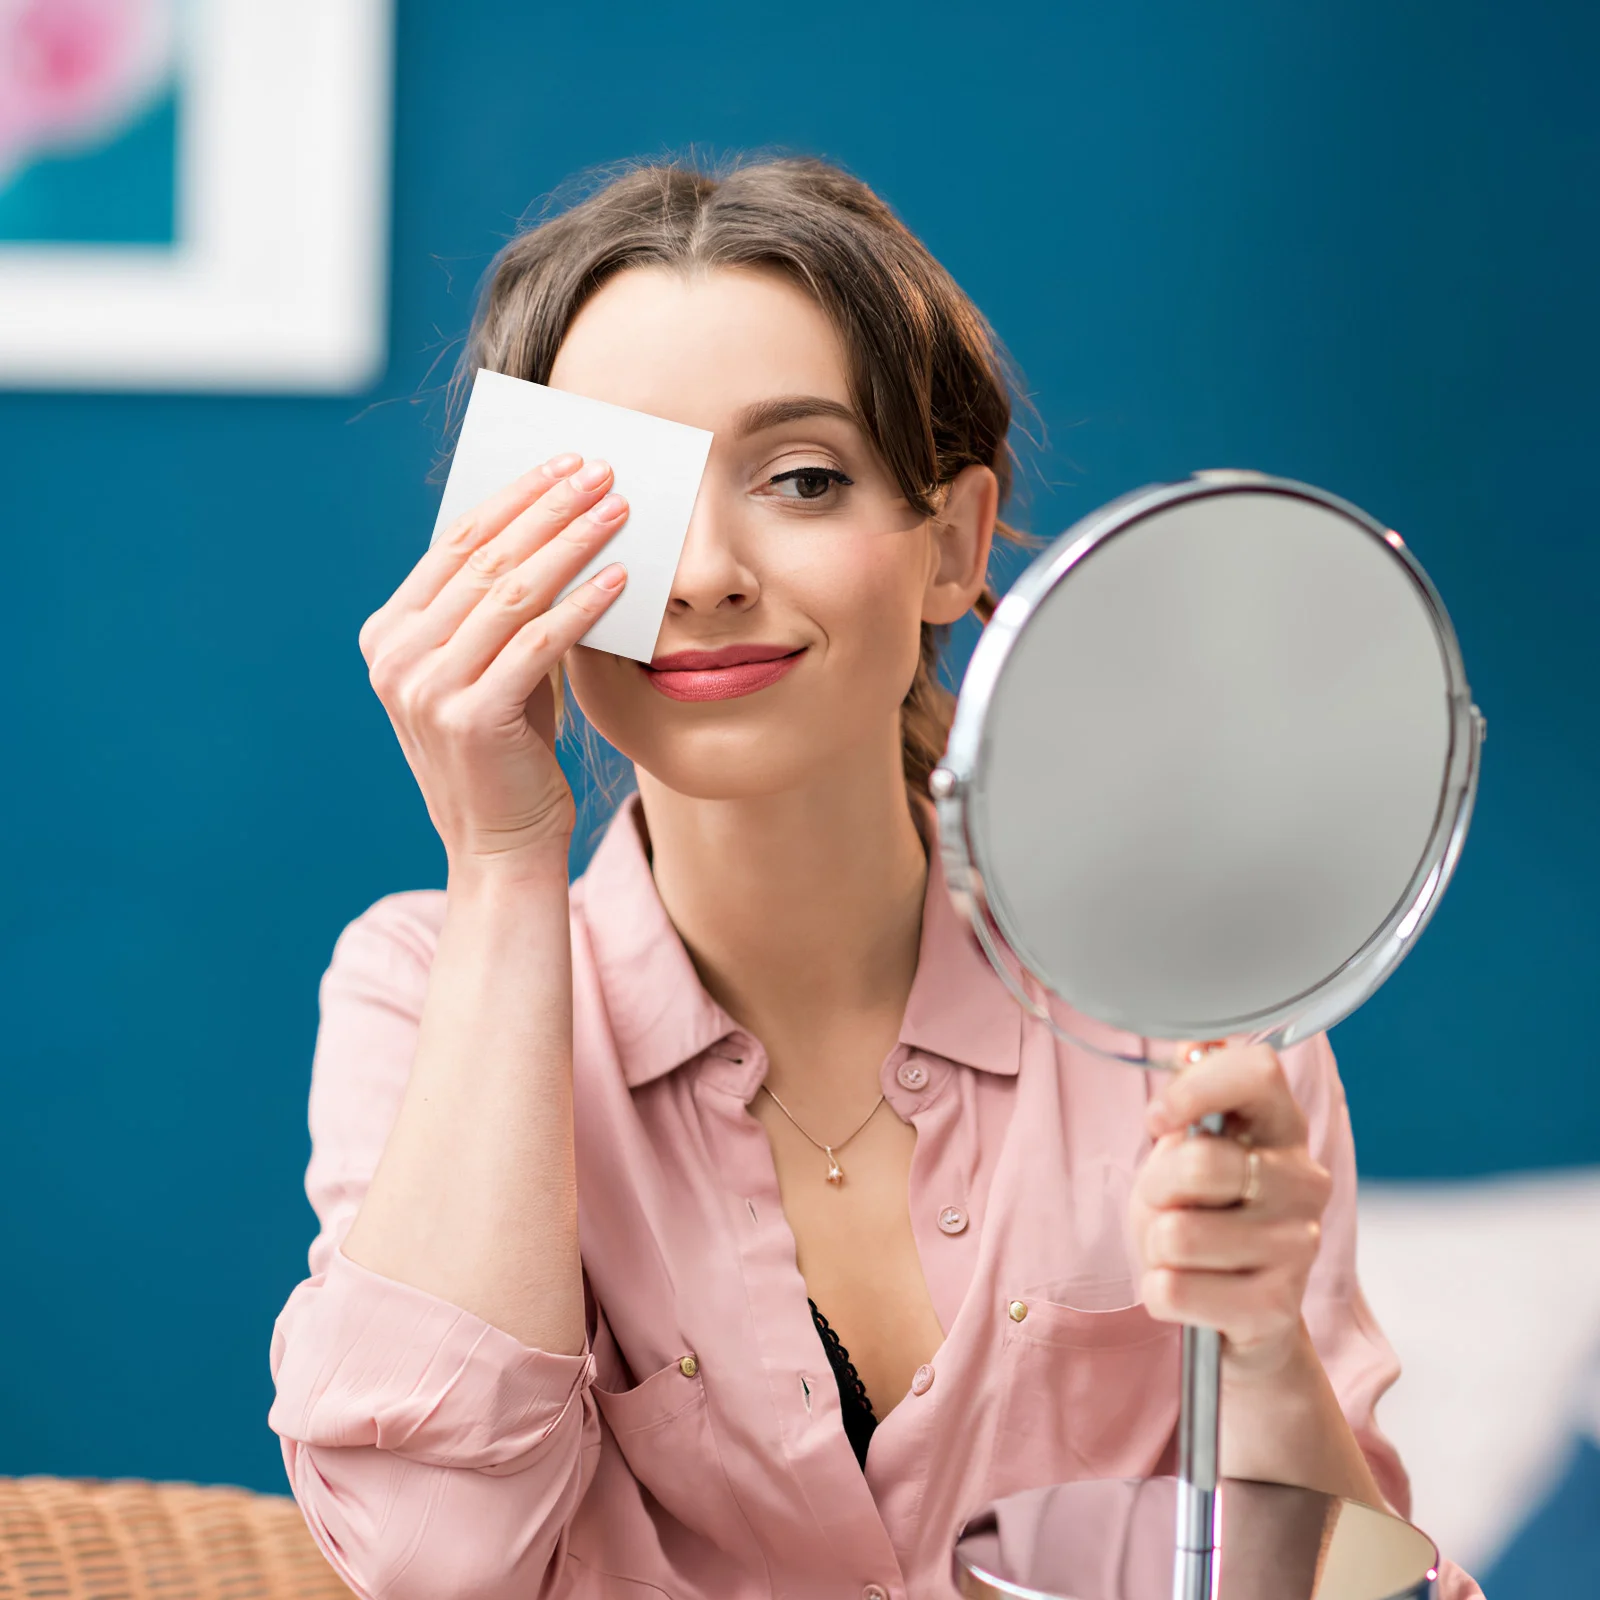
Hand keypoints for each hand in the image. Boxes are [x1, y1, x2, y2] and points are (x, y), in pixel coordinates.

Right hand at [357, 453, 629, 873]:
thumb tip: (554, 527)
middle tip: (601, 471)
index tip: (564, 463)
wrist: (500, 846)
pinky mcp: (471, 718)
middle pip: (484, 558)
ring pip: (511, 592)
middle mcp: (396, 657)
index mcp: (389, 634)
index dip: (513, 497)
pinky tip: (620, 580)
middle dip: (549, 507)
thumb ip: (498, 610)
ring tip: (618, 510)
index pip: (454, 543)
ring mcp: (426, 689)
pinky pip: (537, 643)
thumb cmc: (507, 752)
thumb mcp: (489, 669)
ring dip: (571, 542)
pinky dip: (582, 606)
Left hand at [1127, 1042, 1331, 1377]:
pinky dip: (1161, 1293)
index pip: (1257, 1070)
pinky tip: (1192, 1291)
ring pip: (1177, 1235)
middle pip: (1200, 1163)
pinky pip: (1173, 1291)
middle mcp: (1304, 1181)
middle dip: (1157, 1188)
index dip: (1194, 1088)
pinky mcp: (1277, 1308)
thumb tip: (1189, 1042)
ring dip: (1157, 1247)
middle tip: (1170, 1203)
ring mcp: (1298, 1246)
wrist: (1229, 1311)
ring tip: (1184, 1252)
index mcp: (1282, 1125)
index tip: (1159, 1119)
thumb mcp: (1186, 1146)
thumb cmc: (1200, 1212)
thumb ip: (1191, 1094)